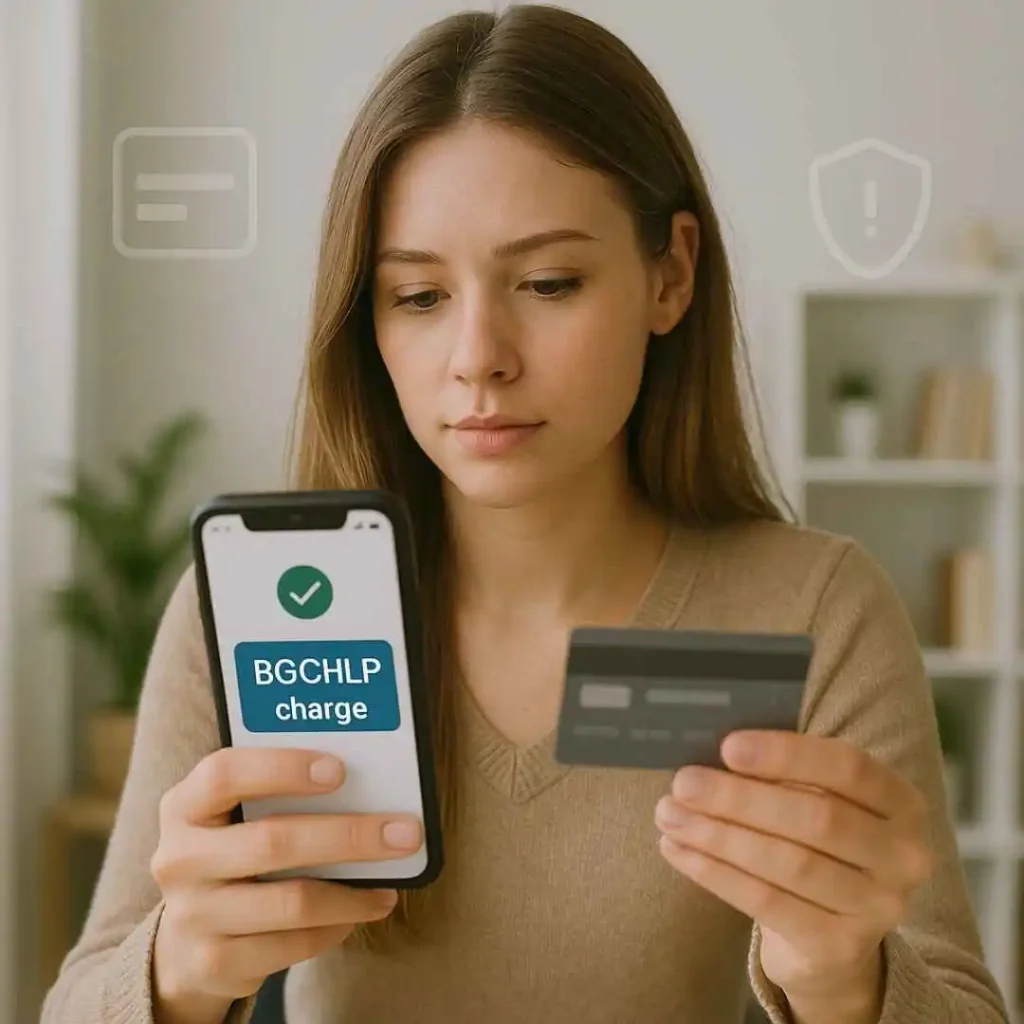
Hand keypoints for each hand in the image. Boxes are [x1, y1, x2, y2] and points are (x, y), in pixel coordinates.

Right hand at [150, 747, 422, 1023]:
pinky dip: (335, 928)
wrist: (185, 942)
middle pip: (273, 841)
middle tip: (404, 832)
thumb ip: (279, 795)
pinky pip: (293, 945)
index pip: (224, 773)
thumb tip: (369, 783)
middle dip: (349, 835)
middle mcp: (180, 859)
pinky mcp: (214, 962)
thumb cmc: (233, 854)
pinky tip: (357, 913)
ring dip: (353, 894)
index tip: (340, 769)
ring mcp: (193, 915)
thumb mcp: (237, 817)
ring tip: (390, 884)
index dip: (283, 768)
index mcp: (185, 806)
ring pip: (292, 901)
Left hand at [654, 732, 933, 1011]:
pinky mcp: (839, 947)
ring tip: (670, 815)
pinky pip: (768, 903)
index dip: (787, 754)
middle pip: (816, 818)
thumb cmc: (816, 846)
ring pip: (788, 863)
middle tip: (683, 783)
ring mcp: (877, 908)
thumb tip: (711, 758)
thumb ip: (781, 776)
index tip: (728, 747)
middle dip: (739, 799)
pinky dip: (715, 873)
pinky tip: (679, 850)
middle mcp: (903, 856)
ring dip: (718, 836)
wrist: (834, 937)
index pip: (849, 767)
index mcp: (902, 803)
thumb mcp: (817, 801)